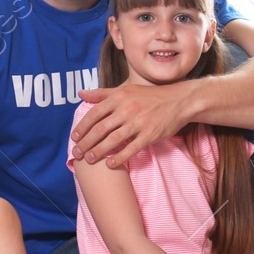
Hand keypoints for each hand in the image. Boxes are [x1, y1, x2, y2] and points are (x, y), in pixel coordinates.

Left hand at [73, 83, 188, 168]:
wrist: (179, 101)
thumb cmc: (150, 96)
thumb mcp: (126, 89)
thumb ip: (102, 93)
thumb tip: (80, 93)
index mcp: (120, 97)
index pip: (95, 113)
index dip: (82, 126)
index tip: (74, 137)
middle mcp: (127, 109)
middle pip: (100, 128)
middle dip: (86, 142)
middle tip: (76, 153)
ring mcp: (139, 122)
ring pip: (113, 139)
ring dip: (98, 151)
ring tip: (89, 159)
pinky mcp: (150, 135)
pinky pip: (131, 148)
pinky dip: (119, 157)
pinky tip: (110, 164)